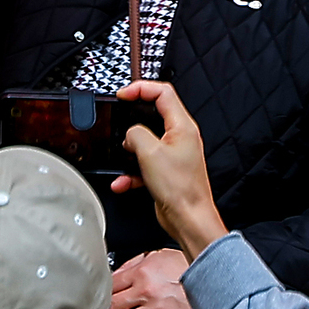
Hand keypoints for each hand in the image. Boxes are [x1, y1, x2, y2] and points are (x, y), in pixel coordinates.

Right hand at [109, 79, 227, 261]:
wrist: (189, 220)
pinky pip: (145, 164)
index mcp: (182, 126)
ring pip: (147, 141)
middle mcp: (180, 137)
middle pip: (154, 114)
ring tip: (124, 157)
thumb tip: (130, 134)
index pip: (162, 92)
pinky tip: (123, 181)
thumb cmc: (180, 188)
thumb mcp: (150, 153)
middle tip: (120, 121)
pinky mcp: (167, 171)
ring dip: (131, 150)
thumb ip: (135, 134)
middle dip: (133, 119)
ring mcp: (174, 154)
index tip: (124, 94)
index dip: (141, 88)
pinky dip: (132, 171)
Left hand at [110, 248, 195, 308]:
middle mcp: (145, 292)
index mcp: (141, 272)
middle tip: (116, 308)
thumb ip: (133, 263)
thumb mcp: (156, 255)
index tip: (105, 294)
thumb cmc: (183, 265)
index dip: (105, 290)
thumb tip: (116, 274)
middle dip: (112, 308)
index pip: (110, 285)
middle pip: (112, 306)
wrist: (209, 277)